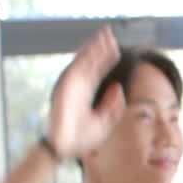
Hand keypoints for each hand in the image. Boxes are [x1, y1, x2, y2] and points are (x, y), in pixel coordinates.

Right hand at [46, 26, 125, 158]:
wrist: (66, 149)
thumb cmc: (82, 138)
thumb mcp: (105, 121)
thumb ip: (113, 105)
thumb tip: (118, 87)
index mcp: (85, 93)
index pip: (97, 71)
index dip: (106, 59)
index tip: (116, 49)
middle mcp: (77, 87)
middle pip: (89, 63)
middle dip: (99, 48)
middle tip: (109, 34)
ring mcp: (70, 87)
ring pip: (82, 62)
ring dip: (92, 48)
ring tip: (103, 36)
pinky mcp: (64, 89)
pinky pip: (75, 70)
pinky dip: (83, 59)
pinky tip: (92, 49)